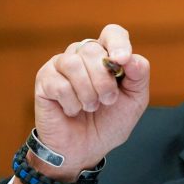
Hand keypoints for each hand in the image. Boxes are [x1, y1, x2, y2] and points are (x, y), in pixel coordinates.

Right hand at [33, 24, 149, 179]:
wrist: (86, 149)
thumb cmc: (110, 122)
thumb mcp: (135, 100)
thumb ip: (138, 75)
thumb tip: (130, 57)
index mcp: (107, 56)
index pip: (112, 33)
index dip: (118, 43)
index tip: (122, 60)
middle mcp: (83, 55)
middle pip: (93, 50)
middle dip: (104, 81)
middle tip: (107, 101)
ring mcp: (61, 65)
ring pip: (74, 63)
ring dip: (88, 92)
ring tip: (90, 107)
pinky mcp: (44, 80)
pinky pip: (59, 83)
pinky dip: (72, 103)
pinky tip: (72, 111)